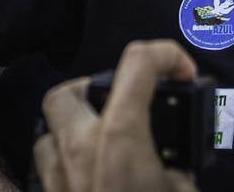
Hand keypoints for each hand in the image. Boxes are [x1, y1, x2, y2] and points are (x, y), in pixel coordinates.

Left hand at [35, 39, 199, 191]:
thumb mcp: (185, 191)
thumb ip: (180, 166)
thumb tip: (174, 166)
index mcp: (120, 141)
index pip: (138, 63)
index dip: (167, 55)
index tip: (183, 71)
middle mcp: (80, 153)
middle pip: (69, 91)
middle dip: (98, 86)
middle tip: (130, 100)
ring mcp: (59, 181)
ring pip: (50, 132)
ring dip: (78, 127)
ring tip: (109, 138)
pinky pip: (49, 170)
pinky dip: (69, 162)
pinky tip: (93, 173)